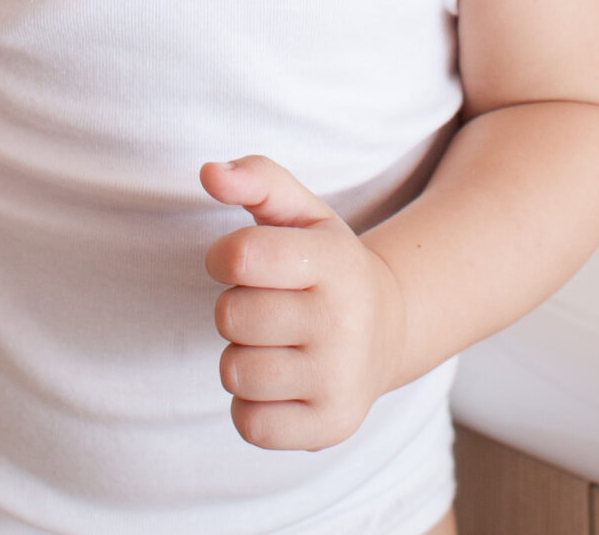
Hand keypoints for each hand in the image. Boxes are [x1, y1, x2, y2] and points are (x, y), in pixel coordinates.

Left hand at [201, 155, 409, 451]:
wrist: (390, 330)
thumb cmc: (326, 266)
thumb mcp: (302, 212)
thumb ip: (257, 177)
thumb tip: (208, 172)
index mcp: (336, 262)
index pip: (241, 256)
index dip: (223, 257)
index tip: (241, 261)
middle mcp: (345, 322)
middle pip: (231, 317)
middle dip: (235, 308)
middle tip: (269, 307)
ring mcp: (340, 380)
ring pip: (235, 372)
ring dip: (241, 357)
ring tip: (276, 345)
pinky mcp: (331, 427)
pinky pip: (249, 424)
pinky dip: (251, 405)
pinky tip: (281, 384)